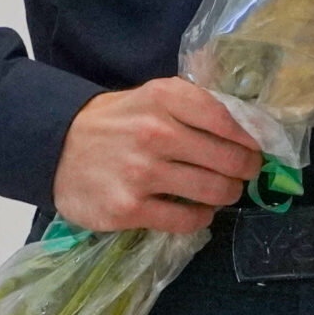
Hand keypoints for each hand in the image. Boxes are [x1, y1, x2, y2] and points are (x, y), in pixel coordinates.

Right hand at [51, 77, 261, 235]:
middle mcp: (155, 132)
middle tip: (246, 172)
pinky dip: (201, 217)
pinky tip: (199, 211)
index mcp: (165, 98)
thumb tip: (251, 117)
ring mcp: (141, 173)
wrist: (56, 147)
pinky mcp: (128, 209)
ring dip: (228, 194)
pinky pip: (185, 220)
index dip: (251, 137)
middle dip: (246, 169)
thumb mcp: (154, 95)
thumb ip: (198, 101)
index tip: (257, 146)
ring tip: (226, 191)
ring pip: (213, 190)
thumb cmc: (118, 120)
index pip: (227, 118)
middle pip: (228, 158)